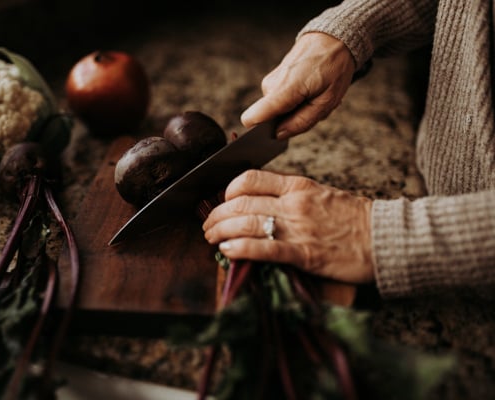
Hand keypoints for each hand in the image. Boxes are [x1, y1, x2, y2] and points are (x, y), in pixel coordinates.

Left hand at [202, 170, 374, 283]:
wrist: (386, 238)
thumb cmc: (354, 219)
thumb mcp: (321, 195)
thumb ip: (292, 197)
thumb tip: (261, 205)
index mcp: (298, 185)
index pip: (251, 179)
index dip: (228, 190)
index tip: (222, 201)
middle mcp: (294, 203)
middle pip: (241, 202)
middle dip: (217, 214)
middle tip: (208, 225)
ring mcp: (299, 227)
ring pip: (247, 223)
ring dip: (221, 231)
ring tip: (212, 239)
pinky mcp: (305, 253)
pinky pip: (265, 248)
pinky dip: (241, 249)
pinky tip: (228, 251)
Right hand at [241, 32, 355, 138]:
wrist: (333, 37)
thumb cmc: (334, 67)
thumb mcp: (327, 101)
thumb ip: (302, 122)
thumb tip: (279, 135)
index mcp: (284, 90)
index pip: (252, 118)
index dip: (261, 132)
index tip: (278, 133)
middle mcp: (271, 85)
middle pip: (271, 119)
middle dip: (292, 119)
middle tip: (313, 106)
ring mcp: (271, 81)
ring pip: (278, 111)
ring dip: (297, 109)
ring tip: (315, 95)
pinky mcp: (274, 80)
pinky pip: (281, 100)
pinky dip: (296, 100)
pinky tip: (310, 90)